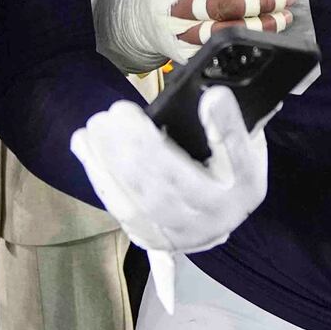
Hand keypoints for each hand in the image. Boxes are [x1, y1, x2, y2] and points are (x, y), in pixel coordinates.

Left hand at [69, 86, 266, 253]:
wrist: (218, 218)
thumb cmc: (227, 169)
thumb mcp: (242, 142)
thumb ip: (227, 122)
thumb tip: (208, 92)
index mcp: (245, 184)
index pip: (237, 154)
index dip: (226, 126)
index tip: (213, 96)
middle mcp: (217, 214)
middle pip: (176, 181)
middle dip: (142, 146)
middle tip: (118, 112)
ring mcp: (182, 233)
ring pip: (142, 200)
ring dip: (112, 161)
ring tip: (97, 126)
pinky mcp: (151, 238)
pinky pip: (121, 207)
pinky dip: (99, 174)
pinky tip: (84, 145)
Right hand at [131, 0, 294, 63]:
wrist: (143, 16)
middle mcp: (177, 6)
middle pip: (220, 6)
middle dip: (259, 1)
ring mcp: (181, 33)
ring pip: (223, 33)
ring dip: (260, 26)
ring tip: (284, 17)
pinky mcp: (187, 54)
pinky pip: (221, 51)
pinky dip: (247, 43)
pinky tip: (267, 35)